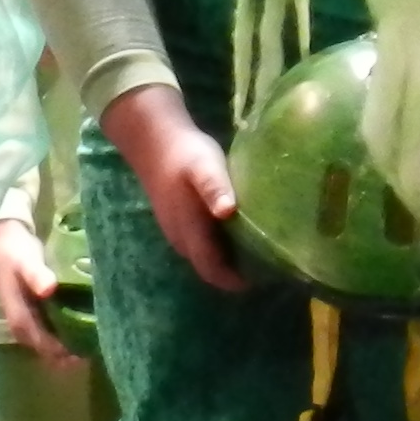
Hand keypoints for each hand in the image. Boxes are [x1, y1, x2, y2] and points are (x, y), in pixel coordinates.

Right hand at [0, 214, 76, 366]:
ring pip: (45, 342)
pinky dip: (62, 335)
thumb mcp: (25, 260)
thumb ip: (36, 275)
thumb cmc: (15, 250)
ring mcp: (26, 317)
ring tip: (89, 347)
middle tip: (91, 353)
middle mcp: (20, 322)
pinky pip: (48, 331)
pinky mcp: (33, 311)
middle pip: (43, 348)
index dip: (58, 352)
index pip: (39, 343)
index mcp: (17, 315)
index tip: (80, 354)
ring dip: (64, 348)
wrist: (6, 236)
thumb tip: (49, 289)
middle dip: (65, 355)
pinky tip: (79, 332)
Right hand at [103, 82, 244, 292]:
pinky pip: (198, 244)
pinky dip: (218, 247)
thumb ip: (215, 189)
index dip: (235, 280)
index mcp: (190, 231)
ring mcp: (175, 231)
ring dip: (226, 261)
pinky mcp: (176, 221)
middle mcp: (181, 238)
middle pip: (208, 268)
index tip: (264, 278)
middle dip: (234, 274)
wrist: (153, 139)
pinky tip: (236, 233)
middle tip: (267, 266)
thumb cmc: (184, 154)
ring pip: (202, 257)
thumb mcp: (205, 166)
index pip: (213, 269)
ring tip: (256, 252)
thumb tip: (228, 212)